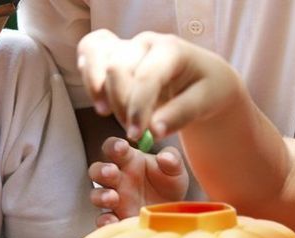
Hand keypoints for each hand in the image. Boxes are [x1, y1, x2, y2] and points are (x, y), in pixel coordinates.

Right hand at [77, 30, 241, 141]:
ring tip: (106, 113)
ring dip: (97, 90)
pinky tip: (98, 98)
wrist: (202, 78)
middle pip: (117, 68)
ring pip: (97, 56)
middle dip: (120, 105)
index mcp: (171, 50)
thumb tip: (155, 131)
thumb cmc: (207, 90)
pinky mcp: (114, 54)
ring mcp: (127, 45)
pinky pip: (89, 52)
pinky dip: (87, 74)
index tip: (136, 137)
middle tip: (133, 132)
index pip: (146, 77)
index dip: (137, 110)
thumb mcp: (205, 103)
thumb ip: (180, 116)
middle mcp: (145, 43)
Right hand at [89, 137, 187, 225]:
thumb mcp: (176, 171)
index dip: (113, 146)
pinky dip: (105, 221)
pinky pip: (103, 220)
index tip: (122, 148)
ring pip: (96, 195)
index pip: (113, 147)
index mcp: (128, 160)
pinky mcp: (116, 219)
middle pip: (97, 170)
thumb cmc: (170, 186)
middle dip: (101, 170)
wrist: (172, 214)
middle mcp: (117, 179)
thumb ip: (172, 160)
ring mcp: (114, 200)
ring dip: (101, 195)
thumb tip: (164, 156)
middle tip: (111, 172)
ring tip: (113, 198)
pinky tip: (113, 221)